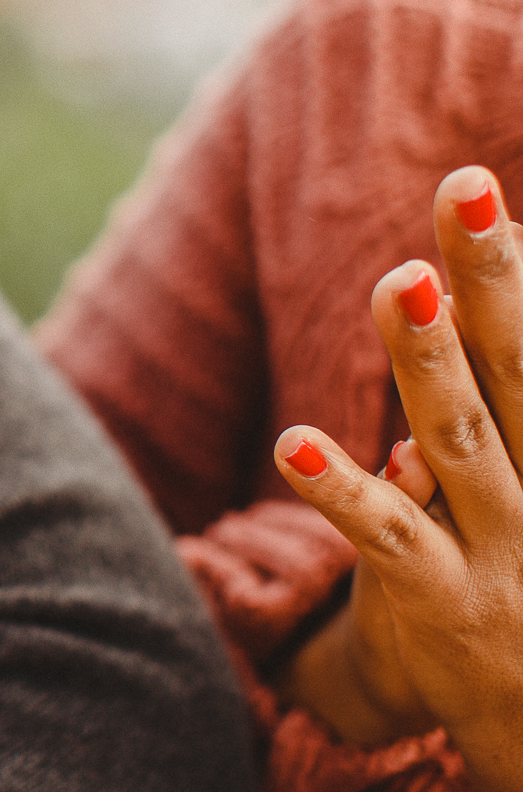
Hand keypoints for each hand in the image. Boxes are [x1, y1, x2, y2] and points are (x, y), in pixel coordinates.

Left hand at [273, 166, 522, 791]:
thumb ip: (500, 403)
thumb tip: (466, 283)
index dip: (519, 276)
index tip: (485, 195)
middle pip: (520, 371)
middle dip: (494, 280)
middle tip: (467, 189)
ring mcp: (500, 549)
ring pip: (460, 441)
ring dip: (430, 360)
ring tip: (398, 281)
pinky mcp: (437, 602)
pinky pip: (387, 537)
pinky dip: (341, 490)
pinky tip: (292, 441)